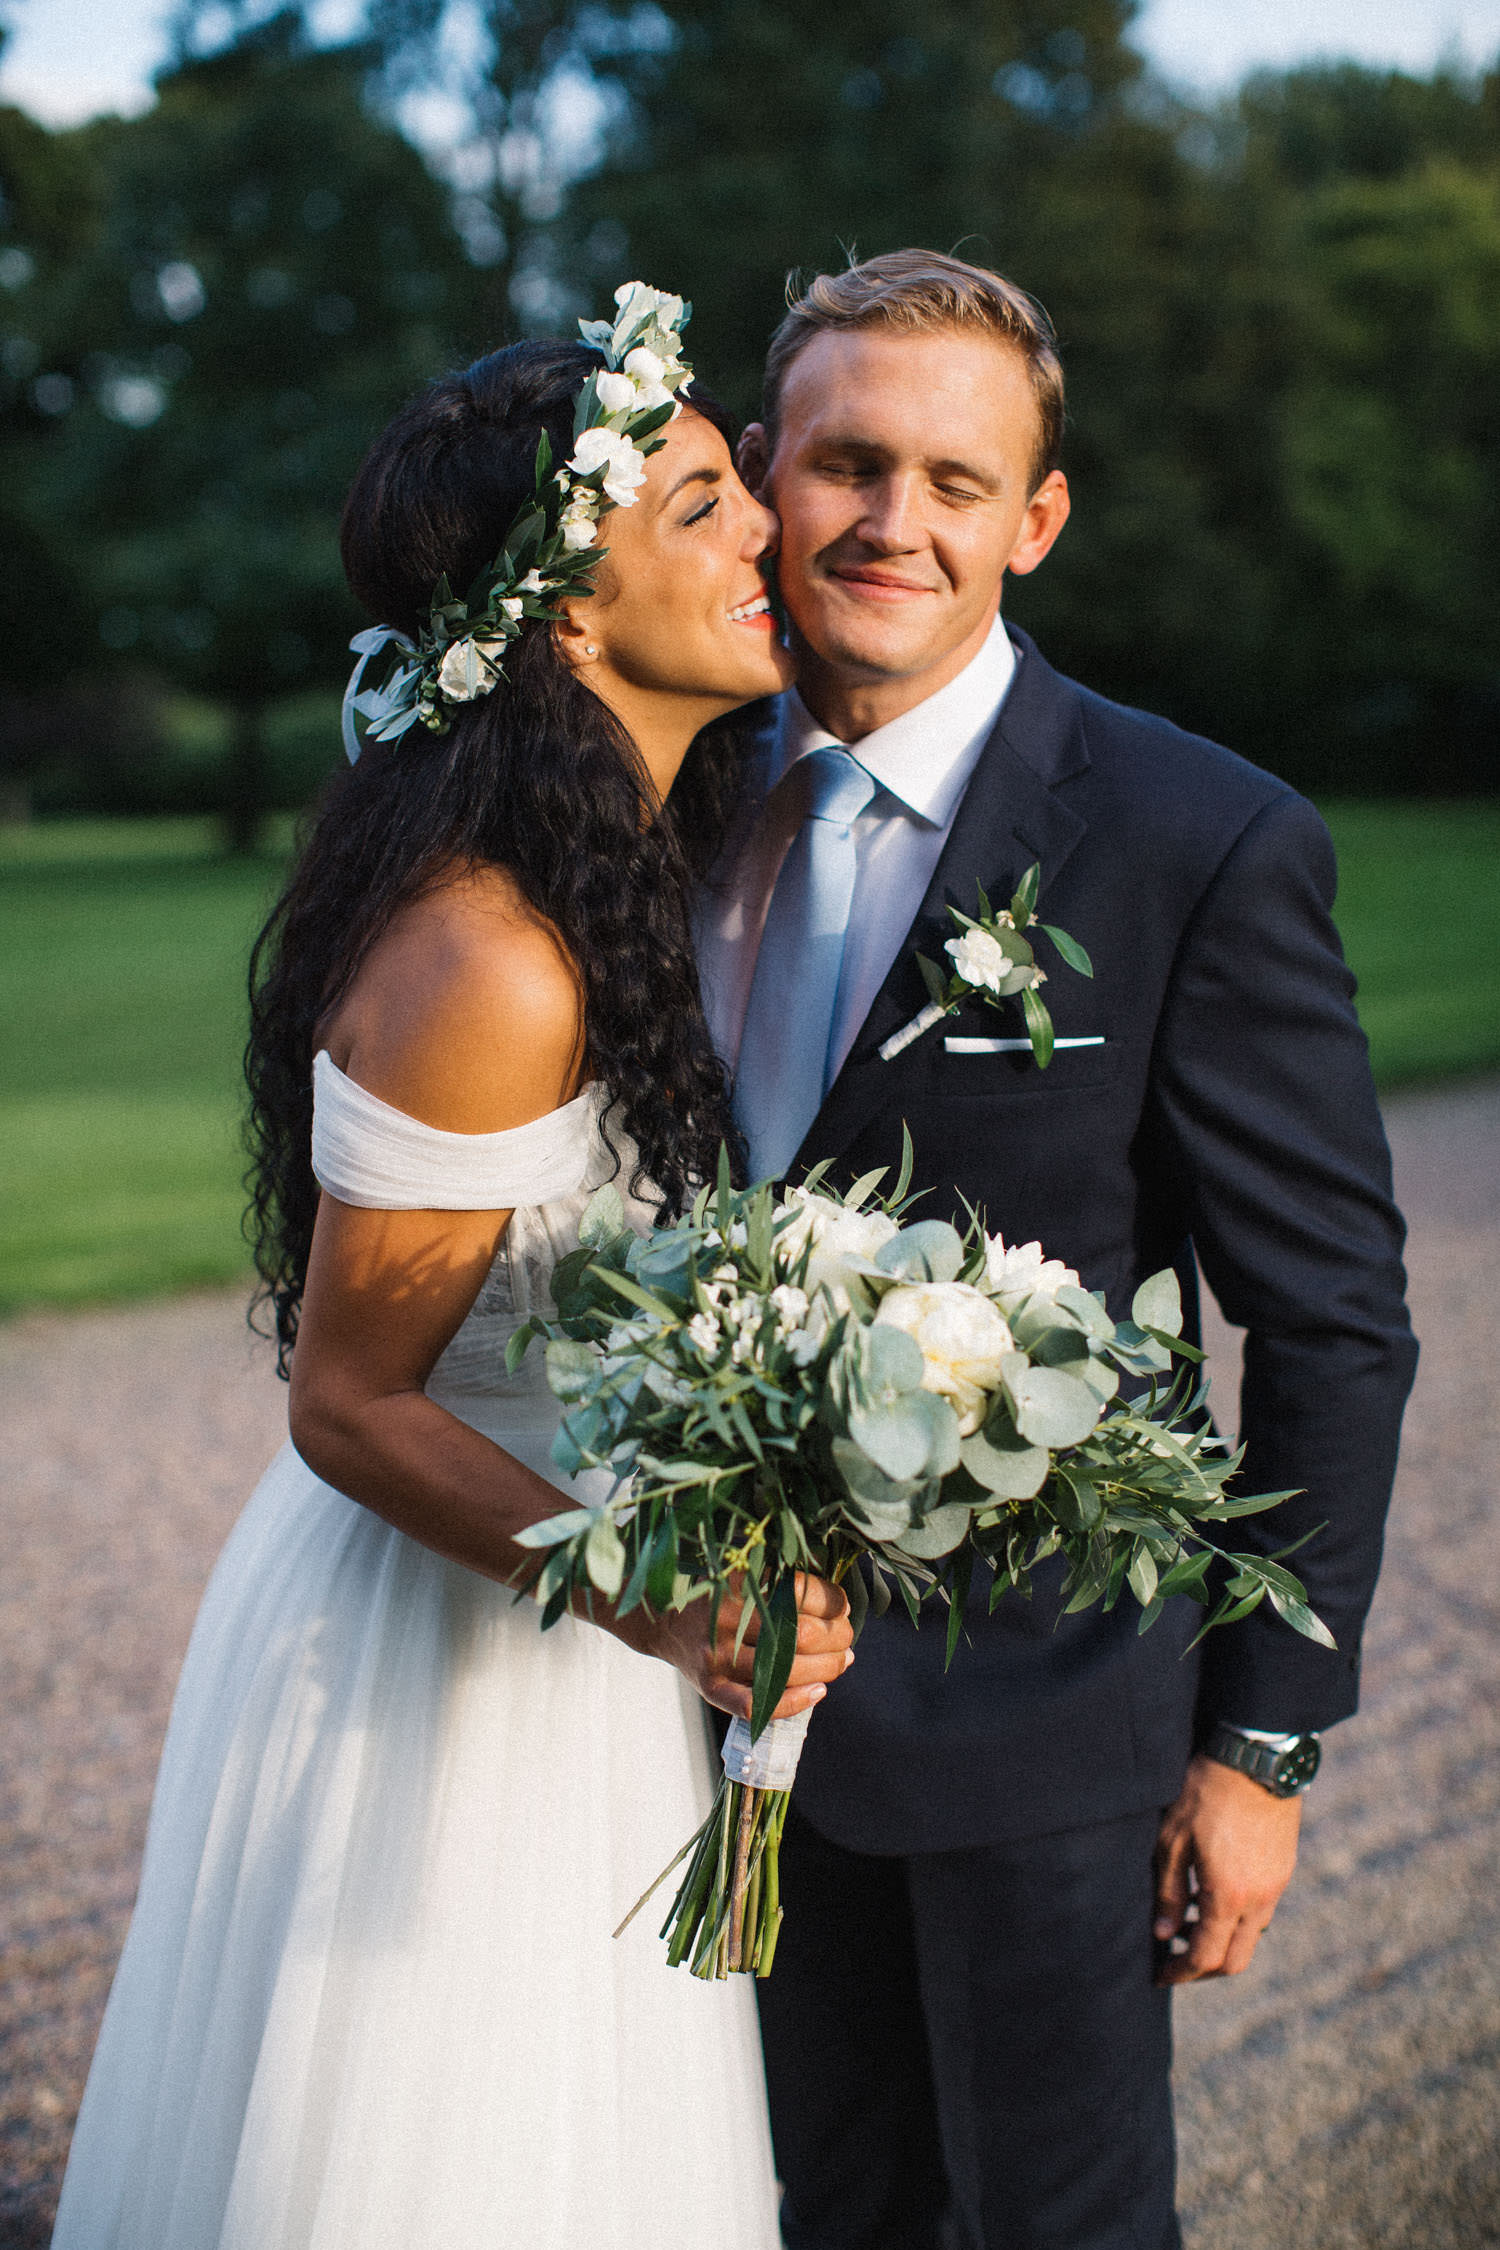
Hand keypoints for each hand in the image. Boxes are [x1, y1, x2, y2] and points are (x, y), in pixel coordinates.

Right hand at [611, 1572, 854, 1722]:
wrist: (662, 1619)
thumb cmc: (717, 1595)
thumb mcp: (743, 1572)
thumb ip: (782, 1579)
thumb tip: (839, 1602)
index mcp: (739, 1582)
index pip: (800, 1591)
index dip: (832, 1601)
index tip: (842, 1607)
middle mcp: (727, 1618)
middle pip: (800, 1633)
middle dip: (837, 1637)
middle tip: (846, 1638)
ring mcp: (717, 1656)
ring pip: (786, 1670)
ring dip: (827, 1668)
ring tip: (842, 1662)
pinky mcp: (710, 1686)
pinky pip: (755, 1704)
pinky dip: (792, 1703)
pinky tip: (818, 1693)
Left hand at [1154, 1752, 1302, 1984]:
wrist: (1256, 1757)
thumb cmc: (1206, 1792)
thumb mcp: (1172, 1838)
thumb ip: (1169, 1891)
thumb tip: (1163, 1933)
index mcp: (1229, 1896)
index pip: (1206, 1957)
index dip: (1180, 1972)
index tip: (1159, 1974)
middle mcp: (1259, 1899)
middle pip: (1235, 1960)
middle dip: (1203, 1969)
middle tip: (1174, 1958)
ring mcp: (1276, 1885)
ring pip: (1251, 1937)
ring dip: (1221, 1941)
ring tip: (1187, 1921)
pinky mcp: (1283, 1869)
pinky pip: (1261, 1912)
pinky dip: (1236, 1918)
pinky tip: (1211, 1895)